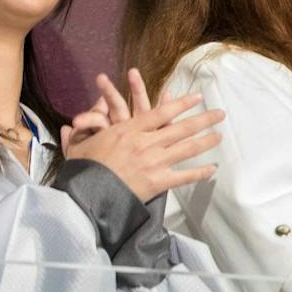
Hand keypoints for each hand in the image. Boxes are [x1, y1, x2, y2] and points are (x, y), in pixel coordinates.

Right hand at [68, 70, 224, 201]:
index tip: (197, 97)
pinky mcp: (158, 182)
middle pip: (182, 127)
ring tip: (220, 136)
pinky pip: (184, 176)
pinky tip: (212, 169)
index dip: (181, 103)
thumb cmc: (82, 169)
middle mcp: (147, 142)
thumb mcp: (79, 146)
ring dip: (206, 141)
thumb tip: (71, 125)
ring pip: (188, 148)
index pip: (161, 112)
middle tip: (220, 114)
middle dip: (203, 119)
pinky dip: (200, 173)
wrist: (87, 194)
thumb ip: (80, 132)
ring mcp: (155, 162)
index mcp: (129, 130)